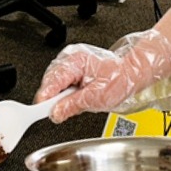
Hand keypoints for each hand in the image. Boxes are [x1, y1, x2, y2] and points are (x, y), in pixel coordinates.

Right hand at [33, 29, 170, 122]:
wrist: (130, 74)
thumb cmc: (119, 80)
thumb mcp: (97, 98)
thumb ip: (72, 105)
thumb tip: (55, 113)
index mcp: (76, 61)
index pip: (53, 79)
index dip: (45, 96)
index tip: (39, 110)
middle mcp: (71, 58)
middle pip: (50, 80)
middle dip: (53, 97)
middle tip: (60, 110)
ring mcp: (70, 61)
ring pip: (53, 82)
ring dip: (59, 95)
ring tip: (74, 101)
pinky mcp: (72, 68)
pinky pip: (60, 82)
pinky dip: (63, 92)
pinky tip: (73, 96)